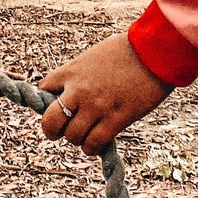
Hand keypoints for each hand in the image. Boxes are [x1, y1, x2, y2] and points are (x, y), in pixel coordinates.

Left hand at [39, 33, 171, 154]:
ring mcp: (95, 107)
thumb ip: (81, 74)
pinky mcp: (115, 120)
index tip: (58, 105)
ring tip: (87, 134)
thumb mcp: (95, 56)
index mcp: (71, 71)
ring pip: (72, 137)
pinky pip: (93, 144)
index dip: (48, 102)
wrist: (154, 51)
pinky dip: (91, 148)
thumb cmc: (128, 50)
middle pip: (49, 121)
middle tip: (61, 131)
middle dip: (52, 130)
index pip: (43, 90)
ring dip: (77, 139)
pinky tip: (97, 143)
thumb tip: (73, 91)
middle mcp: (78, 90)